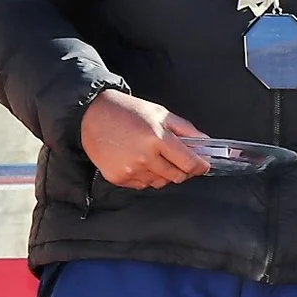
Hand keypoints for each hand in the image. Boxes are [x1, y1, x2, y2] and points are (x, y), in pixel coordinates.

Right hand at [81, 90, 210, 188]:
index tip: (202, 165)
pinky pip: (142, 185)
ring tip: (152, 155)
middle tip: (177, 159)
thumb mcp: (160, 113)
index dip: (200, 166)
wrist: (91, 115)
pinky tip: (137, 160)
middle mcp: (145, 157)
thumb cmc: (127, 111)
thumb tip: (206, 142)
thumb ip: (186, 130)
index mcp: (157, 138)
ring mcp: (131, 170)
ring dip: (163, 173)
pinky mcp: (118, 178)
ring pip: (160, 183)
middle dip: (182, 170)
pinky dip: (145, 176)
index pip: (189, 163)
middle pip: (177, 177)